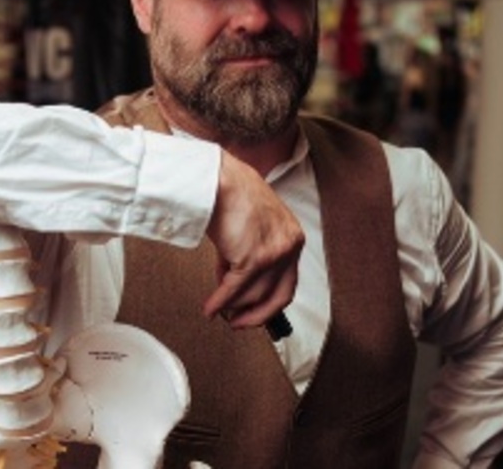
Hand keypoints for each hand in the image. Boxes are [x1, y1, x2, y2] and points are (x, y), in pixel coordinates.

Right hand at [203, 151, 303, 328]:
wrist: (219, 180)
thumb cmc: (230, 194)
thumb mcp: (249, 228)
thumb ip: (247, 256)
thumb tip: (232, 285)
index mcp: (292, 238)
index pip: (288, 282)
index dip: (269, 303)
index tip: (254, 312)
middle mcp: (289, 247)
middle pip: (278, 297)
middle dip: (255, 315)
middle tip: (238, 322)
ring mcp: (273, 253)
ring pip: (253, 296)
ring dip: (232, 307)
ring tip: (217, 310)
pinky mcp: (252, 258)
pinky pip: (234, 290)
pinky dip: (220, 302)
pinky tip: (210, 308)